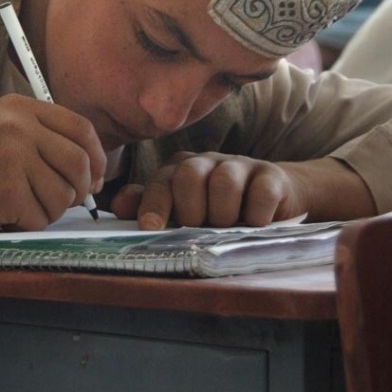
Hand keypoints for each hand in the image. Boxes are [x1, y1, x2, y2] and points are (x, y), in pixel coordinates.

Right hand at [0, 94, 105, 237]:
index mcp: (20, 108)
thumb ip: (44, 140)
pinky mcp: (6, 190)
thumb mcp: (2, 132)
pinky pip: (40, 218)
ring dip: (49, 212)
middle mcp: (19, 126)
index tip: (96, 177)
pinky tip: (5, 217)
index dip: (97, 156)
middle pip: (79, 162)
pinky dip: (27, 226)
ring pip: (63, 195)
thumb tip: (94, 172)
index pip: (81, 128)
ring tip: (21, 208)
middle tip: (68, 203)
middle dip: (80, 189)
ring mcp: (12, 157)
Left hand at [111, 152, 374, 229]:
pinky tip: (256, 223)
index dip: (154, 205)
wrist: (274, 194)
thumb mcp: (183, 209)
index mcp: (180, 170)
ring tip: (227, 227)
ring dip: (223, 214)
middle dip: (191, 210)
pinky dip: (257, 214)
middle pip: (189, 177)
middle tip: (199, 228)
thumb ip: (150, 206)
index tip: (150, 227)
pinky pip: (261, 192)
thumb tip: (117, 206)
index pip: (161, 182)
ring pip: (223, 183)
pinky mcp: (271, 175)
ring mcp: (240, 165)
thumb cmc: (218, 207)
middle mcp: (207, 162)